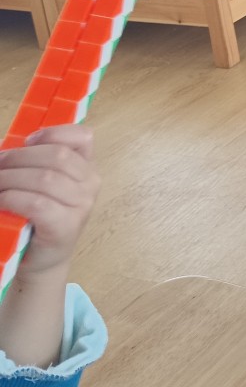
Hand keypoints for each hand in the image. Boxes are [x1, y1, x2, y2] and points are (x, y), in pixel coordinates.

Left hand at [0, 125, 99, 278]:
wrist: (40, 260)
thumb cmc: (37, 218)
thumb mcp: (42, 185)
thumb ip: (36, 163)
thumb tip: (7, 149)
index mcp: (86, 168)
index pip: (82, 137)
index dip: (54, 133)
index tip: (27, 141)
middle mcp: (90, 184)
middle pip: (57, 156)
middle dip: (19, 157)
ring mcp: (82, 206)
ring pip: (46, 178)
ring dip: (10, 178)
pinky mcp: (66, 227)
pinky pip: (37, 203)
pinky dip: (12, 198)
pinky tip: (1, 202)